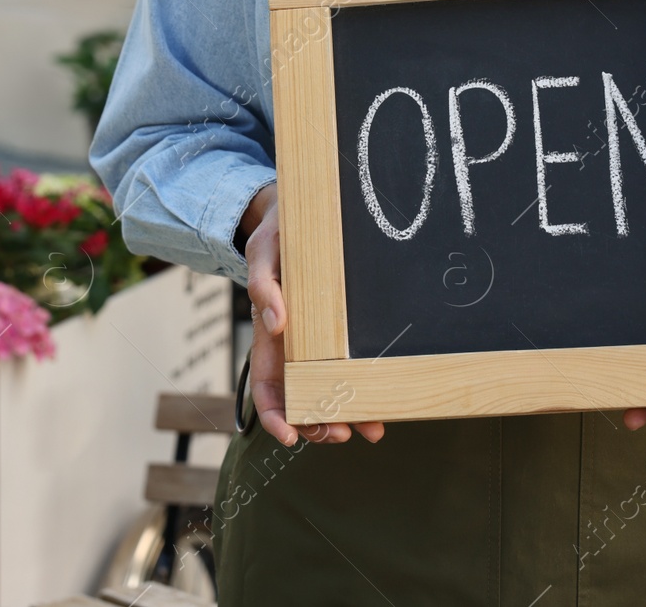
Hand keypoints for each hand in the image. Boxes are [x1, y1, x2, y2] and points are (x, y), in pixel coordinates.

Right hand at [242, 184, 384, 445]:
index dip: (274, 415)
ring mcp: (320, 338)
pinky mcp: (343, 330)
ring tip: (366, 430)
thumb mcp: (263, 251)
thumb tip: (275, 324)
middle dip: (316, 423)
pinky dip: (366, 389)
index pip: (265, 383)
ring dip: (345, 414)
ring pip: (329, 388)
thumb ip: (263, 285)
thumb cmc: (278, 232)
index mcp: (270, 330)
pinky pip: (352, 364)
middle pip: (300, 396)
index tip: (290, 436)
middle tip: (339, 434)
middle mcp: (295, 342)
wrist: (302, 209)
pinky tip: (382, 409)